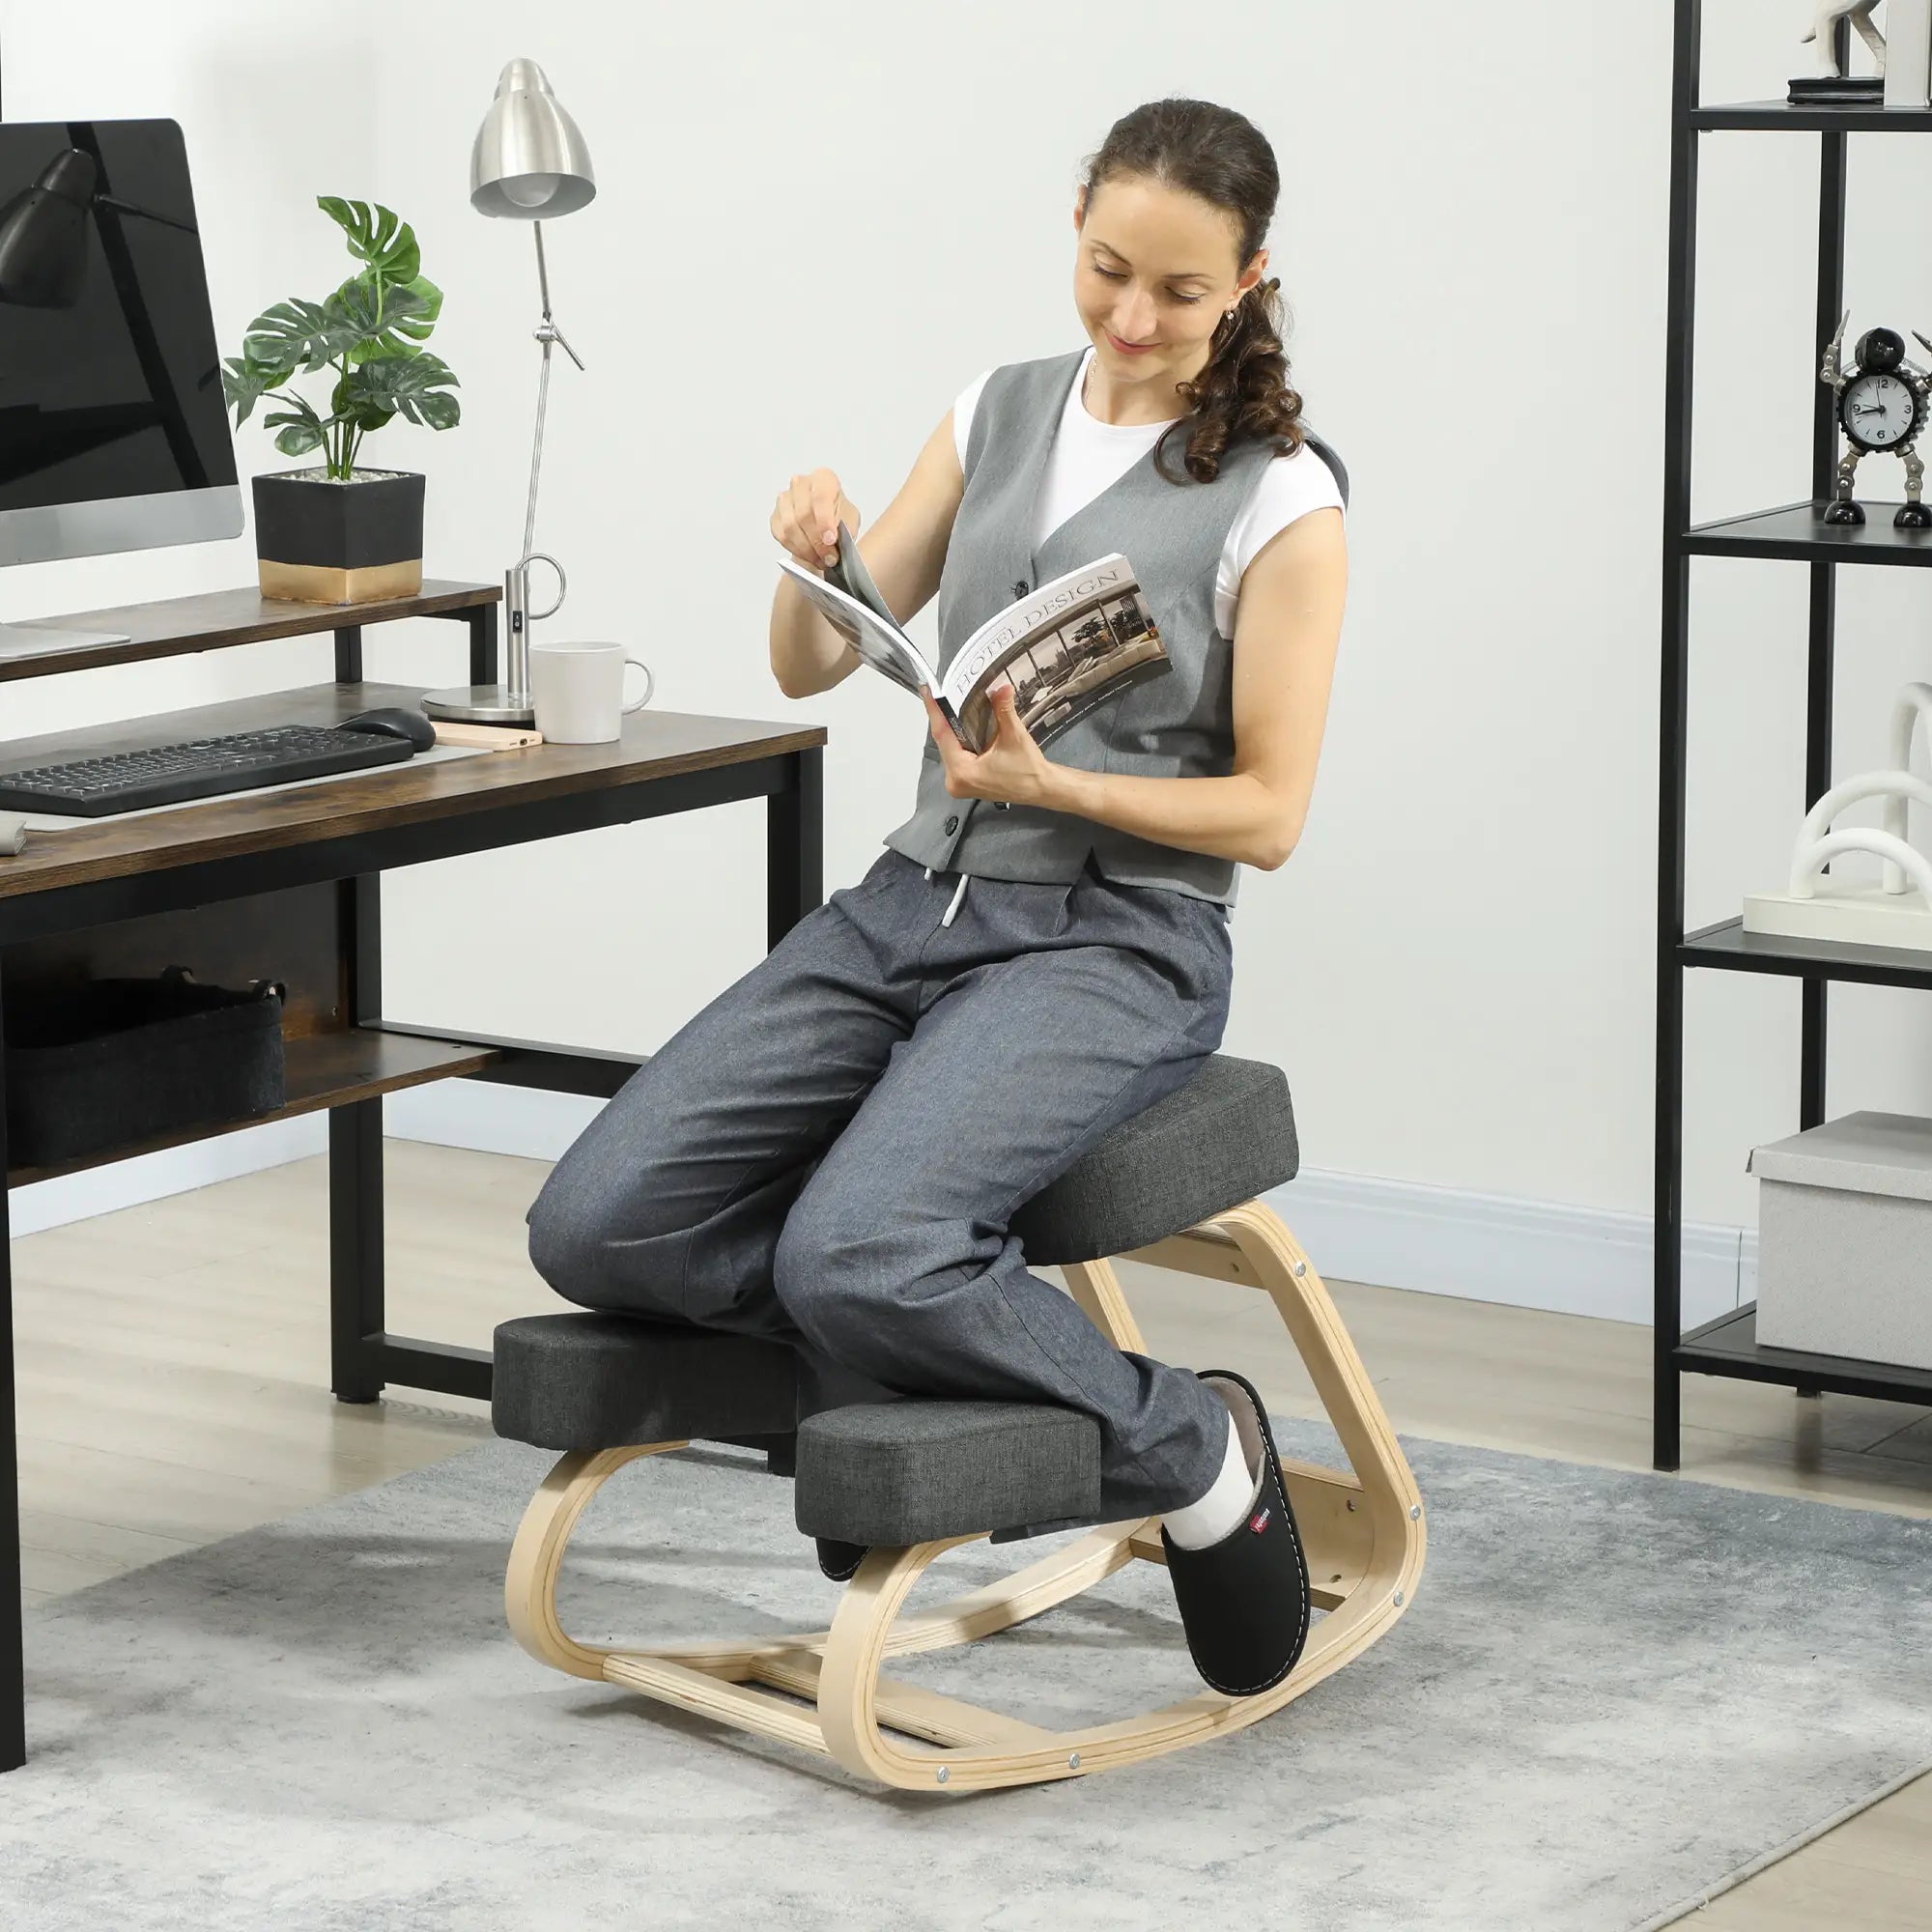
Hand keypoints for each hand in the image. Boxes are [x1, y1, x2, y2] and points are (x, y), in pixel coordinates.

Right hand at [771, 468, 861, 572]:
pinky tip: (808, 555)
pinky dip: (796, 550)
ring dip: (806, 549)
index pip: (820, 497)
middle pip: (803, 515)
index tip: (830, 540)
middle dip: (817, 542)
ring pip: (790, 527)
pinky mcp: (775, 516)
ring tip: (821, 560)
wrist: (826, 522)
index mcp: (823, 479)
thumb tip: (831, 543)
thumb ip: (843, 528)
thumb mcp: (850, 519)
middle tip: (829, 558)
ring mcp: (785, 499)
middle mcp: (801, 484)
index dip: (824, 521)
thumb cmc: (840, 516)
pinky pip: (781, 536)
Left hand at [917, 683, 1055, 808]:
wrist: (1041, 789)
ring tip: (947, 704)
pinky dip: (958, 740)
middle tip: (939, 693)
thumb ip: (1004, 710)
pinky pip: (955, 756)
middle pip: (943, 742)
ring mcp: (958, 783)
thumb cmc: (1028, 770)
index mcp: (963, 772)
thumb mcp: (1015, 736)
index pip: (943, 734)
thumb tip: (1000, 688)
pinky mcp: (965, 782)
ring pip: (949, 748)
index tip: (929, 691)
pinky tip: (958, 724)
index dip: (935, 711)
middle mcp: (955, 780)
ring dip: (951, 728)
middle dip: (943, 717)